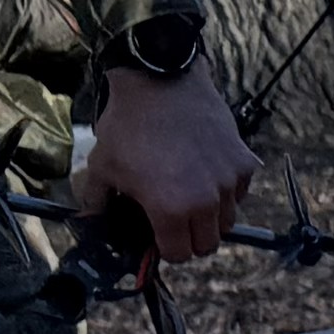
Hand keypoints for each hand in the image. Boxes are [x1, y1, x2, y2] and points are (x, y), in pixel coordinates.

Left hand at [82, 59, 257, 260]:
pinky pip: (239, 193)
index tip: (158, 235)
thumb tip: (91, 219)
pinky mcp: (243, 162)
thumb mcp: (102, 164)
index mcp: (170, 209)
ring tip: (193, 197)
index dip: (165, 248)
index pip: (178, 254)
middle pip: (207, 245)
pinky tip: (207, 173)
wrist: (161, 79)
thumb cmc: (129, 123)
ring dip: (211, 218)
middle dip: (190, 238)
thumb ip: (97, 199)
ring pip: (227, 222)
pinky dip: (227, 192)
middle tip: (176, 220)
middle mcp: (206, 202)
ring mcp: (229, 182)